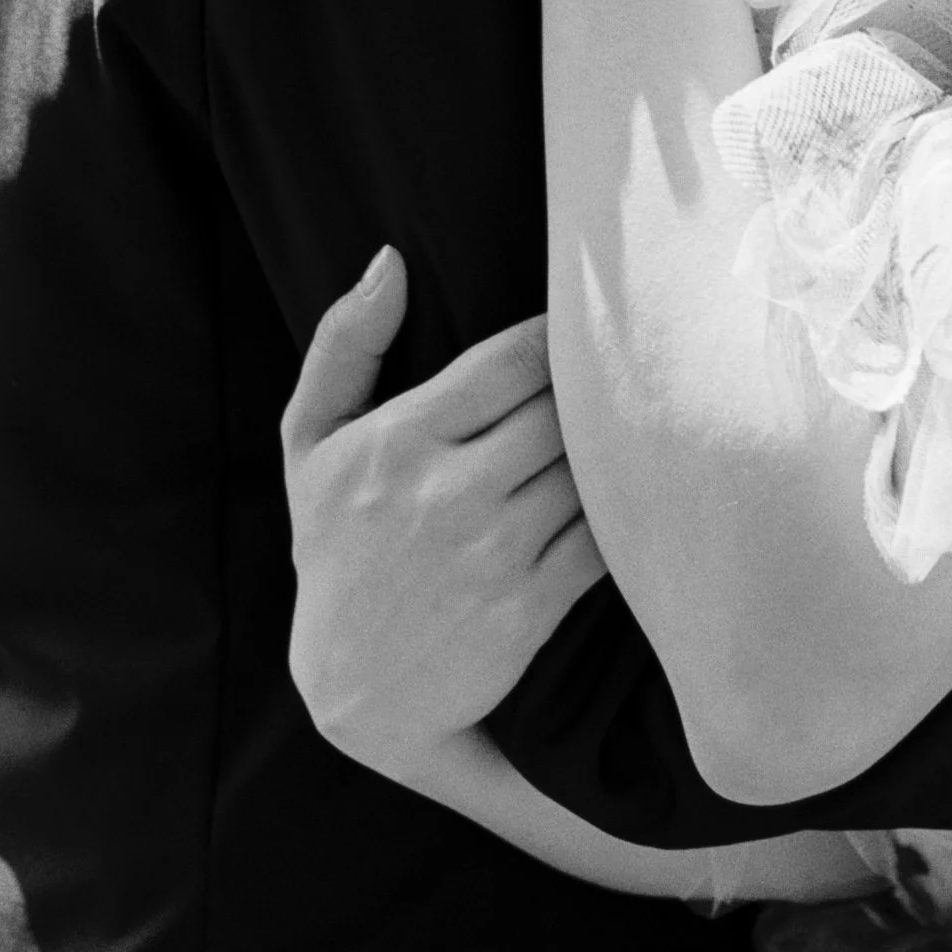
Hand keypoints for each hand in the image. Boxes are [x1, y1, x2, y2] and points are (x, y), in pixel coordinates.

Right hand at [283, 249, 608, 784]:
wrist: (355, 692)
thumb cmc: (336, 549)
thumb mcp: (311, 445)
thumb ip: (344, 345)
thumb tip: (392, 260)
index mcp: (397, 440)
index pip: (512, 359)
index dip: (560, 337)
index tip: (582, 328)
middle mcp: (446, 493)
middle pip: (562, 410)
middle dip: (597, 388)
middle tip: (626, 372)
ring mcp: (492, 553)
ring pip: (589, 470)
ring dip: (618, 448)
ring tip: (640, 425)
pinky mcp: (529, 607)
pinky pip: (603, 538)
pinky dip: (623, 513)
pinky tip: (629, 498)